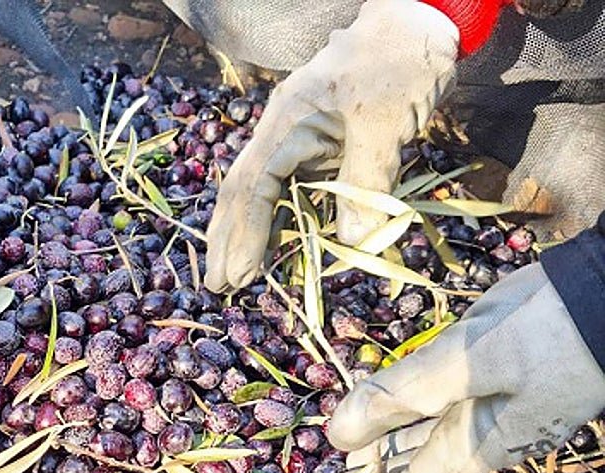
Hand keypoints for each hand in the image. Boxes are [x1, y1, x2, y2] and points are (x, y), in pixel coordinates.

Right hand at [204, 0, 458, 291]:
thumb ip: (367, 181)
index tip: (239, 275)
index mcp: (287, 122)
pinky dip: (274, 222)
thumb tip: (353, 243)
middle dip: (226, 240)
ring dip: (244, 236)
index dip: (244, 234)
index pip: (253, 187)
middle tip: (218, 286)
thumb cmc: (399, 66)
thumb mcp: (386, 124)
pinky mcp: (316, 148)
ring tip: (232, 276)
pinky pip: (286, 191)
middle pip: (241, 193)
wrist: (415, 23)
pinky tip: (269, 249)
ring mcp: (295, 141)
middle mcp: (280, 133)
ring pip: (258, 194)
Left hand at [305, 263, 604, 472]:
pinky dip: (407, 419)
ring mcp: (501, 411)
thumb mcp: (471, 359)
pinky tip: (387, 413)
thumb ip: (403, 394)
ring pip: (427, 444)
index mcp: (478, 444)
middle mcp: (488, 437)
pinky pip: (442, 413)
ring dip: (384, 456)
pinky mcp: (505, 379)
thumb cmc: (551, 329)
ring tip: (342, 463)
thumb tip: (336, 435)